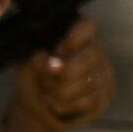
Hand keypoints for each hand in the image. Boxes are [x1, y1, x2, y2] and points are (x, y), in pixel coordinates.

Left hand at [13, 16, 114, 131]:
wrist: (39, 103)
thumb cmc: (36, 76)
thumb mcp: (27, 64)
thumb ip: (35, 59)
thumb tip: (49, 61)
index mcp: (75, 37)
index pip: (87, 26)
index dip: (75, 37)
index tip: (59, 50)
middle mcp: (95, 52)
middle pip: (89, 57)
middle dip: (63, 74)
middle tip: (47, 80)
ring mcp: (103, 74)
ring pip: (87, 83)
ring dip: (60, 92)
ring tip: (48, 93)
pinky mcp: (105, 95)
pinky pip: (88, 101)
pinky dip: (67, 105)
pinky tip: (56, 103)